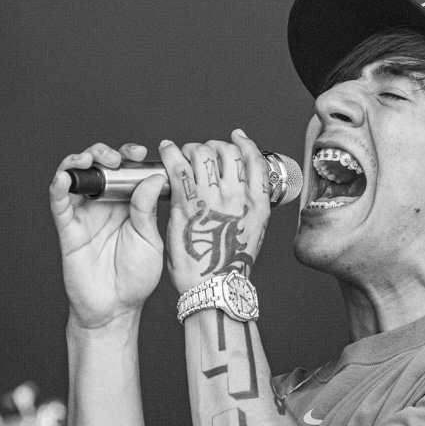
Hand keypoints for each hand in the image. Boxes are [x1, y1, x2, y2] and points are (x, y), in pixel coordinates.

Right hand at [50, 141, 166, 329]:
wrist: (117, 308)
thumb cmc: (136, 277)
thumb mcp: (150, 240)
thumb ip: (148, 209)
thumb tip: (154, 177)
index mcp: (129, 204)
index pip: (126, 170)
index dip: (131, 156)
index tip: (142, 153)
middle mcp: (105, 205)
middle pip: (99, 167)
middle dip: (105, 153)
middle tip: (115, 158)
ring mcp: (85, 215)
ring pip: (75, 177)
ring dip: (80, 161)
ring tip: (91, 160)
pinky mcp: (68, 229)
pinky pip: (59, 203)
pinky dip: (58, 186)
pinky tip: (64, 178)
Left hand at [160, 130, 270, 294]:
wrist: (214, 288)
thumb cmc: (229, 267)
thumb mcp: (253, 233)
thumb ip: (249, 208)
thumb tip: (242, 192)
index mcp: (258, 204)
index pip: (255, 160)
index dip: (244, 143)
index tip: (235, 138)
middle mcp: (238, 197)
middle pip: (228, 151)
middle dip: (214, 146)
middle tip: (203, 153)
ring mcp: (212, 199)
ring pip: (203, 153)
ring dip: (192, 149)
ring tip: (184, 154)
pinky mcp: (187, 204)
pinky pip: (178, 167)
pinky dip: (170, 153)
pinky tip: (166, 150)